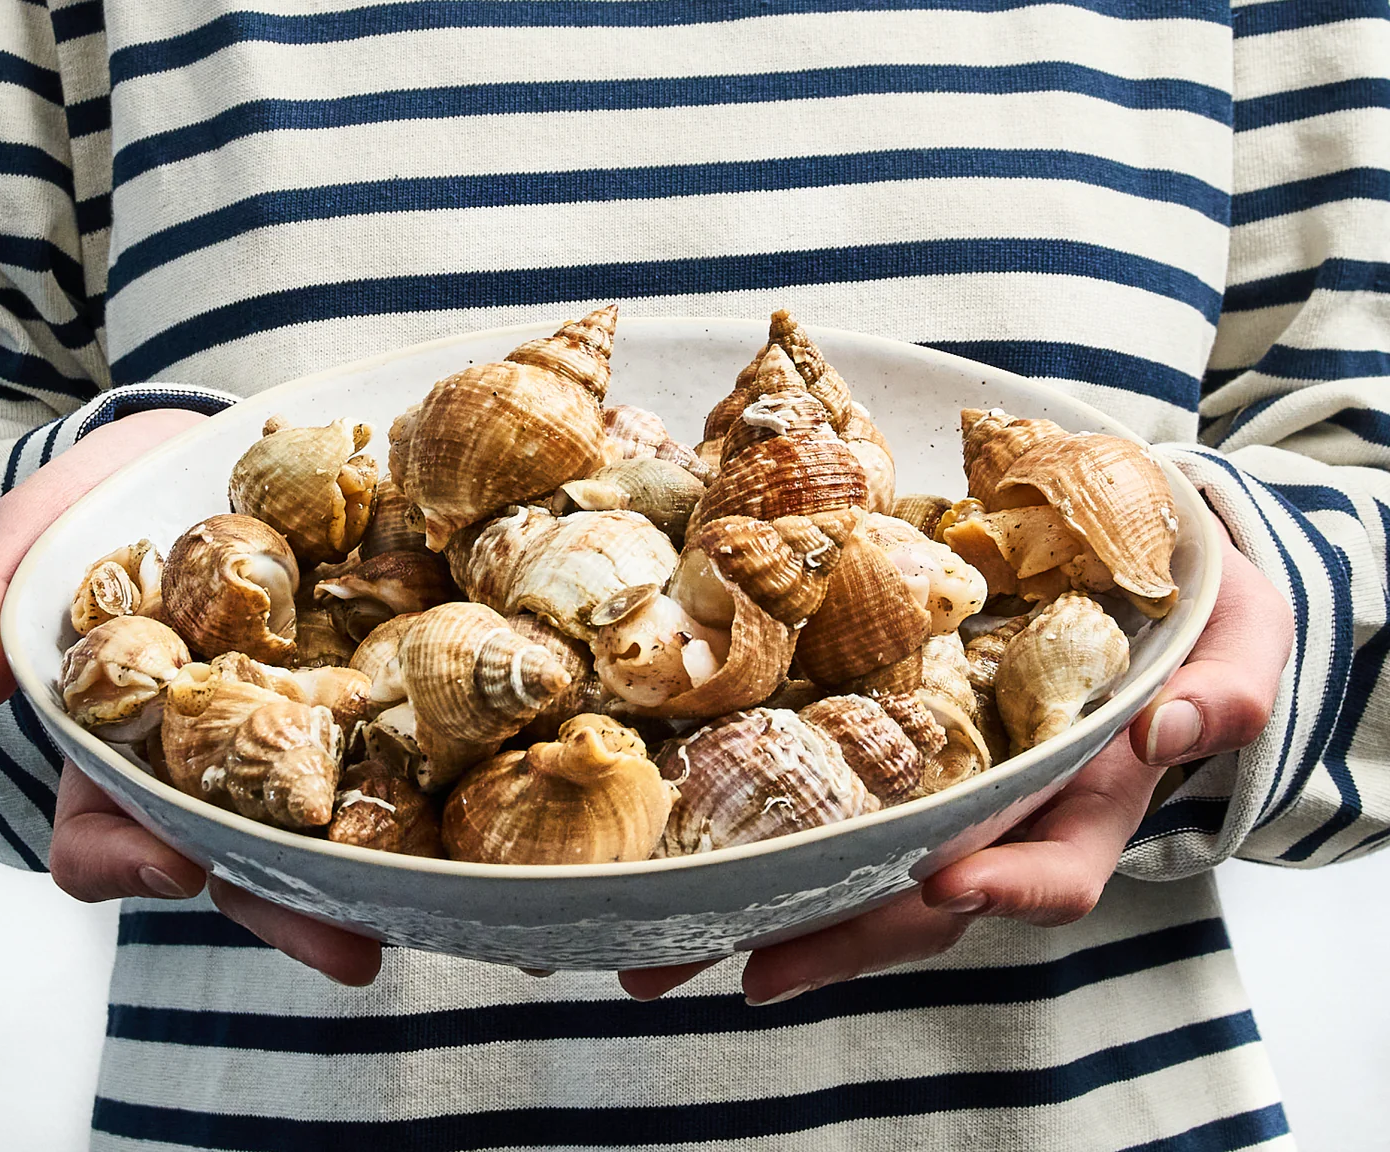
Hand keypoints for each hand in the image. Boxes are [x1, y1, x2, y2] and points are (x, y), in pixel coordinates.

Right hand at [0, 406, 387, 982]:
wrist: (191, 452)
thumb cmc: (101, 504)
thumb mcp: (35, 533)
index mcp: (115, 749)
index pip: (99, 840)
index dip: (126, 865)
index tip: (174, 865)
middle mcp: (203, 763)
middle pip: (237, 862)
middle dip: (291, 911)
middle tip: (348, 949)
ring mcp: (284, 731)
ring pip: (325, 823)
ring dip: (374, 870)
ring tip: (428, 899)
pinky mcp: (352, 688)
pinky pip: (386, 737)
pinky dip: (424, 765)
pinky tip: (473, 786)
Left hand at [620, 521, 1293, 1004]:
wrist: (1136, 593)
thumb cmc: (1188, 628)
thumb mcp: (1236, 647)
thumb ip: (1224, 691)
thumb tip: (1176, 724)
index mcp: (1087, 804)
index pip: (1056, 866)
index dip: (1011, 883)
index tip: (954, 884)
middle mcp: (1001, 819)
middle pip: (919, 898)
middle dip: (836, 939)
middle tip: (745, 966)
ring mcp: (938, 796)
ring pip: (854, 868)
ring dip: (768, 909)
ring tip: (665, 945)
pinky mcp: (888, 756)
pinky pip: (826, 805)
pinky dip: (758, 834)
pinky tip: (678, 851)